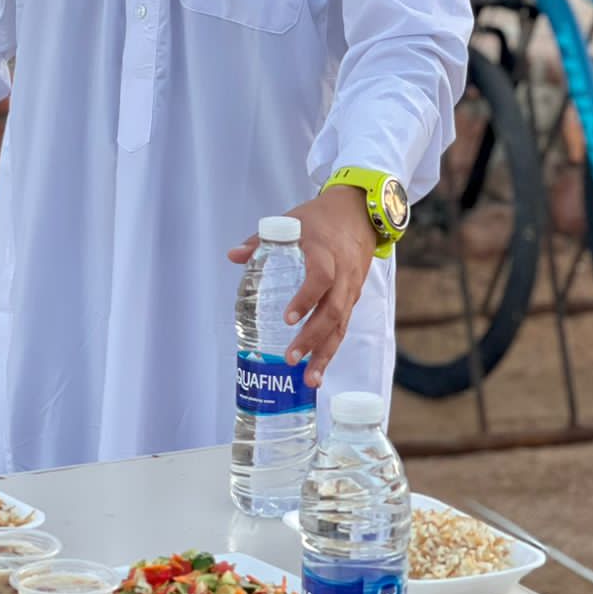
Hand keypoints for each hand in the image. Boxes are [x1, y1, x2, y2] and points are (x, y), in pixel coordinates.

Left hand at [228, 186, 376, 386]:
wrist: (358, 213)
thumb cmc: (320, 219)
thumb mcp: (290, 222)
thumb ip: (260, 240)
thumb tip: (233, 256)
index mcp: (325, 252)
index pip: (320, 277)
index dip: (306, 298)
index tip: (287, 318)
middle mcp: (342, 275)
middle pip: (332, 311)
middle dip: (313, 338)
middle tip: (291, 359)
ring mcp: (351, 288)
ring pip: (341, 325)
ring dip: (326, 353)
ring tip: (310, 379)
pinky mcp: (353, 298)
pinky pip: (344, 325)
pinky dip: (331, 348)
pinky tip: (318, 369)